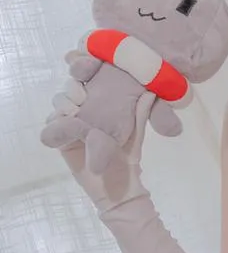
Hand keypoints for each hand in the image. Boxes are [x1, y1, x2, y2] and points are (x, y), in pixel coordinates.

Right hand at [40, 50, 154, 214]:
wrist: (118, 188)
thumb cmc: (129, 158)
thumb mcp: (135, 134)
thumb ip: (141, 113)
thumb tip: (150, 91)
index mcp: (102, 105)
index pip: (89, 79)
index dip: (84, 66)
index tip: (86, 65)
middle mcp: (85, 110)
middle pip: (71, 87)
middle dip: (74, 87)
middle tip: (82, 96)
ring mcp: (71, 123)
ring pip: (59, 102)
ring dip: (64, 102)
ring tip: (75, 111)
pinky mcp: (60, 139)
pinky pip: (51, 123)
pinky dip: (55, 121)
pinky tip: (65, 123)